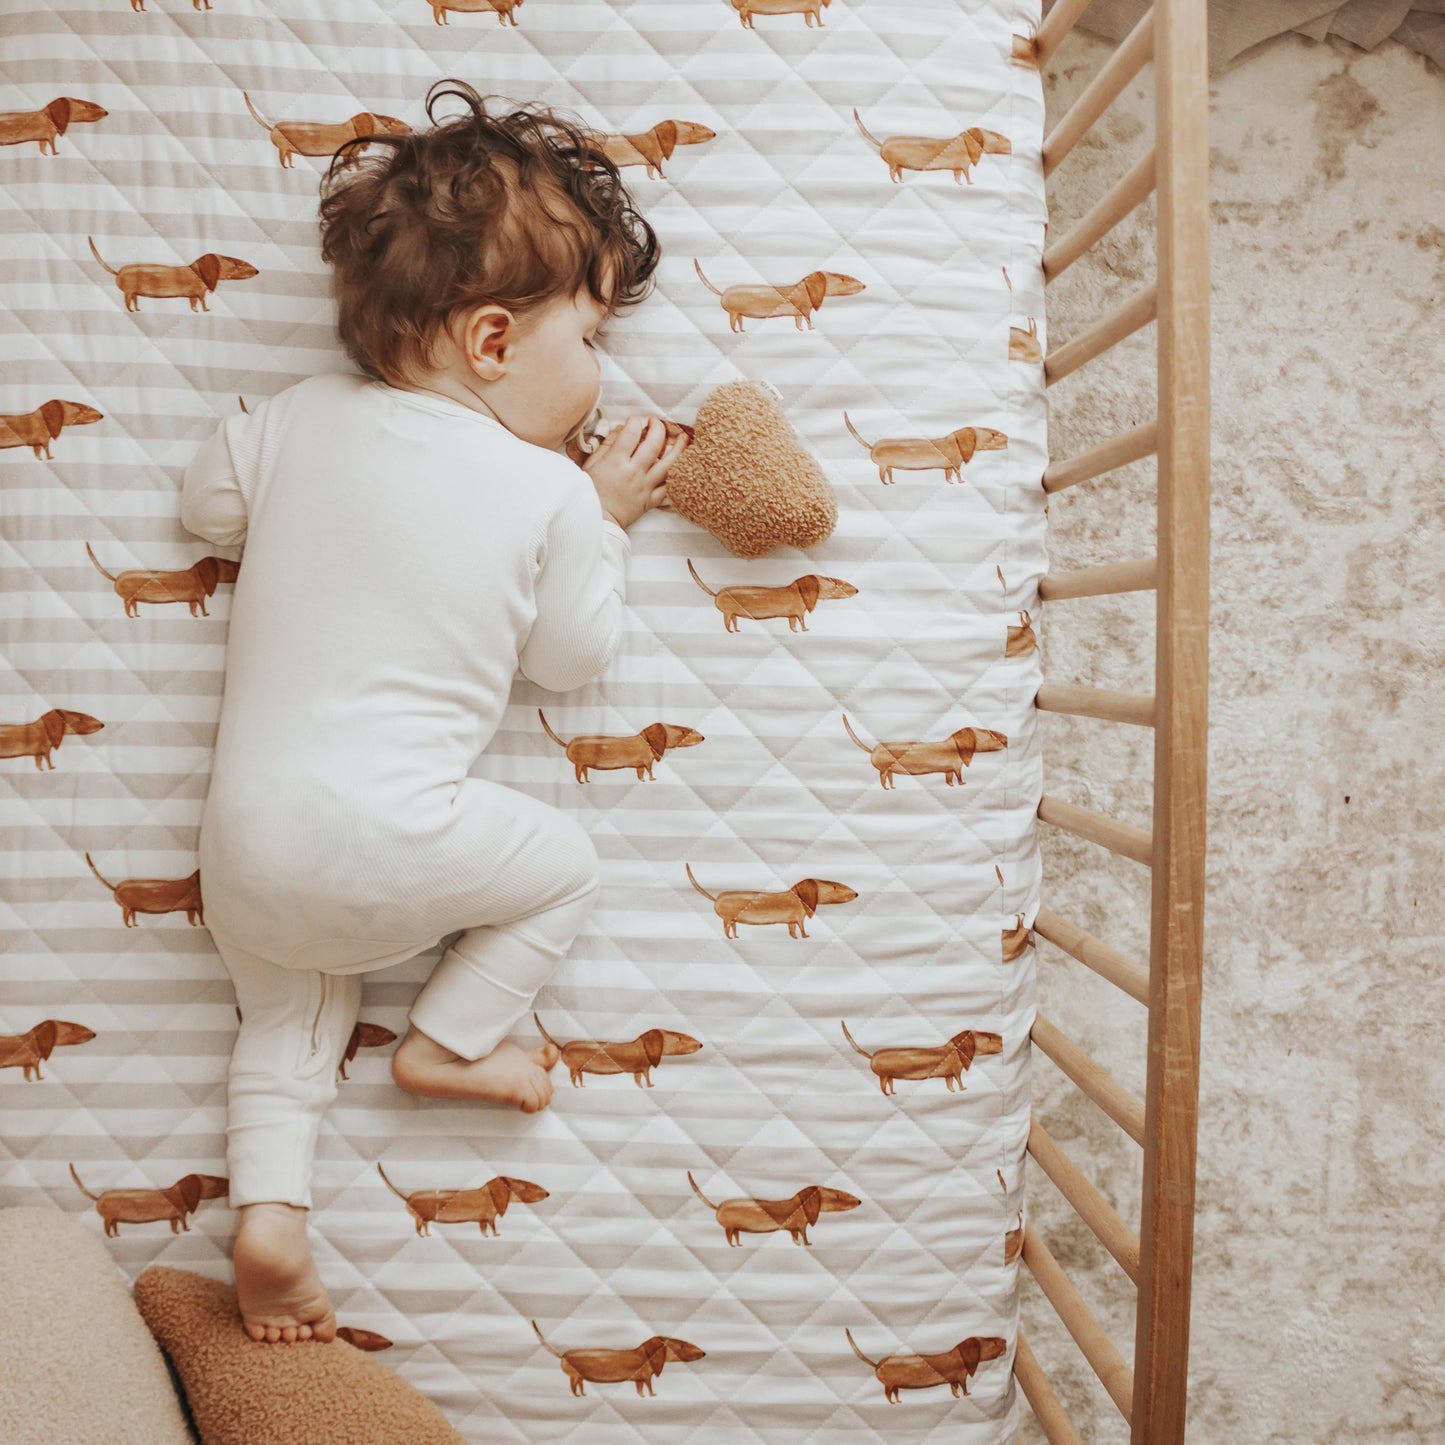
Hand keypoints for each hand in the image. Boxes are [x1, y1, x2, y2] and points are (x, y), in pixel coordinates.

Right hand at [582, 415, 686, 529]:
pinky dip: (677, 478)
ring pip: (668, 464)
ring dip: (678, 448)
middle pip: (654, 444)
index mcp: (616, 461)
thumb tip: (622, 429)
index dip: (636, 422)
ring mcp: (645, 486)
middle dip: (658, 427)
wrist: (596, 520)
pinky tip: (682, 467)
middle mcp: (633, 472)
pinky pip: (668, 488)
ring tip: (683, 438)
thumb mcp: (591, 464)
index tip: (636, 420)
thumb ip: (607, 444)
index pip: (631, 433)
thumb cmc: (590, 492)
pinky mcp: (650, 500)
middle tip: (656, 423)